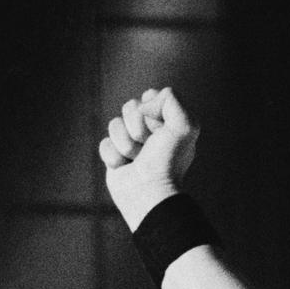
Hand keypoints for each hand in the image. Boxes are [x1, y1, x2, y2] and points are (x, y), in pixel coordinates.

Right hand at [98, 87, 199, 231]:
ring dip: (126, 144)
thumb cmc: (168, 162)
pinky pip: (105, 144)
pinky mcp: (115, 156)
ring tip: (137, 159)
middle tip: (149, 146)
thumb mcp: (184, 125)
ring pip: (114, 124)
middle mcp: (151, 130)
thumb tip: (145, 101)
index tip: (161, 129)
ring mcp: (132, 142)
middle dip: (138, 127)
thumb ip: (173, 99)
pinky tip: (125, 168)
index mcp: (169, 121)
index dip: (151, 110)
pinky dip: (114, 157)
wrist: (149, 193)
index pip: (149, 96)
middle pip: (130, 106)